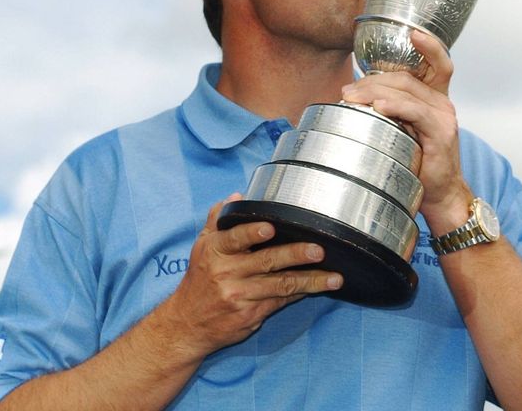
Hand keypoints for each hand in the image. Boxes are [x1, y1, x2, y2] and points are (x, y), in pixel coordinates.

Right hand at [163, 195, 342, 355]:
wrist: (186, 324)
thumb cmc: (199, 280)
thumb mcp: (202, 247)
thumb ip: (218, 220)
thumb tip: (237, 196)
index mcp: (215, 251)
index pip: (234, 239)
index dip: (252, 233)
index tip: (270, 227)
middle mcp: (227, 273)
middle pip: (266, 261)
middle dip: (295, 255)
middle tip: (318, 250)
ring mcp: (240, 296)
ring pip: (281, 285)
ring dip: (311, 281)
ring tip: (334, 277)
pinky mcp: (251, 314)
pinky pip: (281, 301)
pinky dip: (301, 293)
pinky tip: (320, 288)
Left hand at [342, 31, 471, 229]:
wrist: (441, 195)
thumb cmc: (419, 164)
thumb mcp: (403, 132)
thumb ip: (389, 112)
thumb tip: (354, 98)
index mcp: (435, 99)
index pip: (437, 63)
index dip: (428, 45)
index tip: (412, 32)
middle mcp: (442, 103)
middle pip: (406, 77)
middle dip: (372, 80)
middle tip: (347, 91)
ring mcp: (444, 116)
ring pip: (407, 91)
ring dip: (375, 91)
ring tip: (352, 98)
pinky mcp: (441, 132)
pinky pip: (415, 112)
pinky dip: (395, 107)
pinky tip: (378, 108)